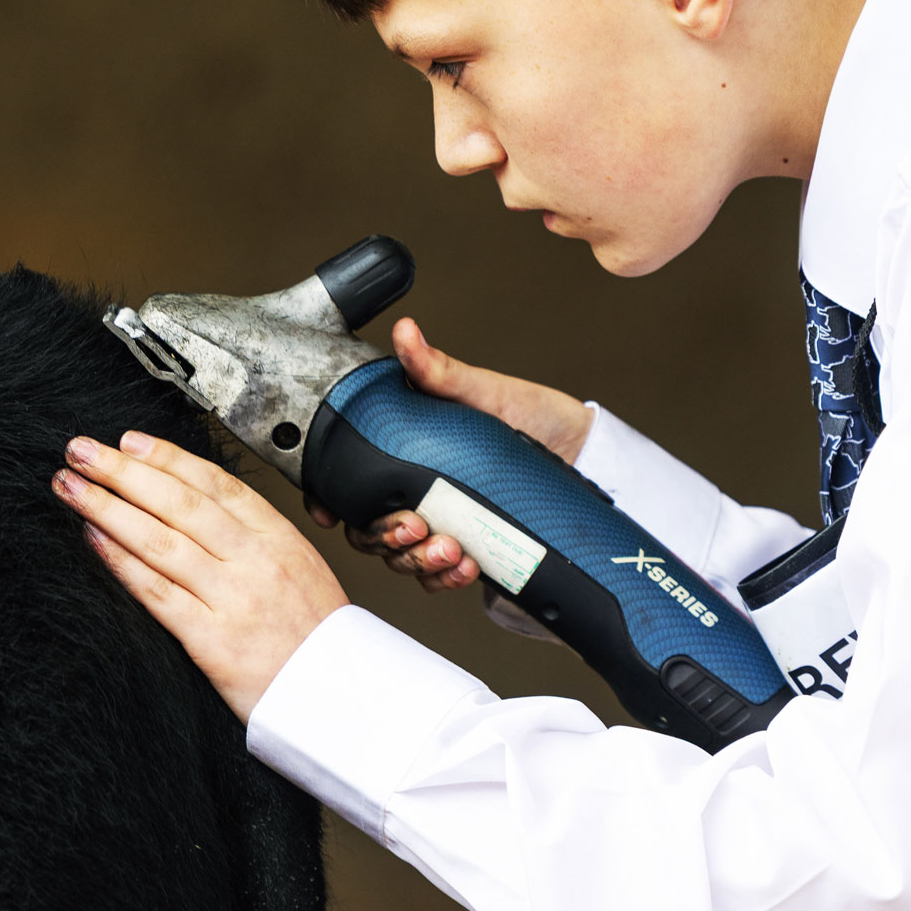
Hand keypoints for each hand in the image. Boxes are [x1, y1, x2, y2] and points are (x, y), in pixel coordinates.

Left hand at [53, 431, 346, 721]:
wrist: (340, 699)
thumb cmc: (316, 639)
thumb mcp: (300, 570)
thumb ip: (253, 538)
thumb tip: (195, 504)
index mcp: (278, 538)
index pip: (215, 484)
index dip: (167, 457)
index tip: (129, 441)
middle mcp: (255, 561)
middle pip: (179, 502)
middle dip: (124, 471)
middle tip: (81, 450)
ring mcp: (233, 598)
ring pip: (160, 539)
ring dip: (108, 507)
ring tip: (71, 487)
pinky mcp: (212, 640)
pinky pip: (157, 592)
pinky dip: (120, 561)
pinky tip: (93, 538)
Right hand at [308, 316, 593, 591]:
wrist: (583, 452)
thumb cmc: (527, 413)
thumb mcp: (479, 390)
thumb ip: (437, 369)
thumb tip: (406, 332)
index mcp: (399, 453)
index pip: (345, 482)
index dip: (328, 500)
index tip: (331, 513)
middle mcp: (410, 491)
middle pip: (367, 529)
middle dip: (383, 535)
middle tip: (414, 527)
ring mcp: (437, 523)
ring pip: (399, 558)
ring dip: (415, 560)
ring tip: (448, 550)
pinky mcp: (465, 550)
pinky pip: (437, 578)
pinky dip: (444, 578)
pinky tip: (465, 566)